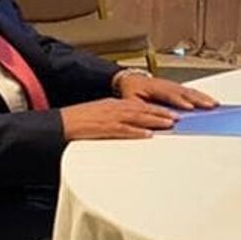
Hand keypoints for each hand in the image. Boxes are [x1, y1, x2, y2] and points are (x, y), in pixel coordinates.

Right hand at [59, 98, 177, 139]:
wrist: (62, 122)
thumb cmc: (80, 120)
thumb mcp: (102, 114)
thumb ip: (118, 118)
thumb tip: (133, 125)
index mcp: (115, 105)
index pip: (141, 105)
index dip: (158, 108)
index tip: (171, 112)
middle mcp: (115, 108)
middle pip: (143, 110)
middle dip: (162, 113)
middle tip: (178, 117)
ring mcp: (111, 118)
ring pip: (138, 118)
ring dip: (155, 120)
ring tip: (170, 123)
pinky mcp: (105, 128)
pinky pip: (124, 130)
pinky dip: (137, 132)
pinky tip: (148, 135)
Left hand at [114, 72, 218, 110]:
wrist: (130, 79)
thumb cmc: (131, 91)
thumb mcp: (130, 100)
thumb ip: (140, 109)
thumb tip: (149, 119)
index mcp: (154, 87)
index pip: (169, 94)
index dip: (179, 101)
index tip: (189, 107)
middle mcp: (166, 85)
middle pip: (185, 92)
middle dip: (198, 99)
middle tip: (210, 106)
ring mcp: (173, 85)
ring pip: (190, 91)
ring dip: (203, 98)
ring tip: (215, 105)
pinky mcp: (177, 88)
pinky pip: (191, 92)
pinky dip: (202, 96)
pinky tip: (211, 102)